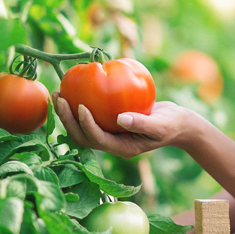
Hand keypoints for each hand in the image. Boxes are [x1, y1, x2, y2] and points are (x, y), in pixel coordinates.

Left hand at [52, 94, 198, 158]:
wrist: (176, 123)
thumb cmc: (171, 124)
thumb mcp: (161, 124)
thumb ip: (142, 123)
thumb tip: (120, 118)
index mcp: (121, 148)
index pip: (98, 139)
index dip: (86, 125)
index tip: (81, 106)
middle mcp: (111, 144)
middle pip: (82, 136)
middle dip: (67, 120)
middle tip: (59, 98)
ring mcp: (109, 134)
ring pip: (80, 127)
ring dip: (66, 113)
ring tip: (58, 92)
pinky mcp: (108, 123)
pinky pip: (89, 115)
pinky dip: (78, 103)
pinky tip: (74, 85)